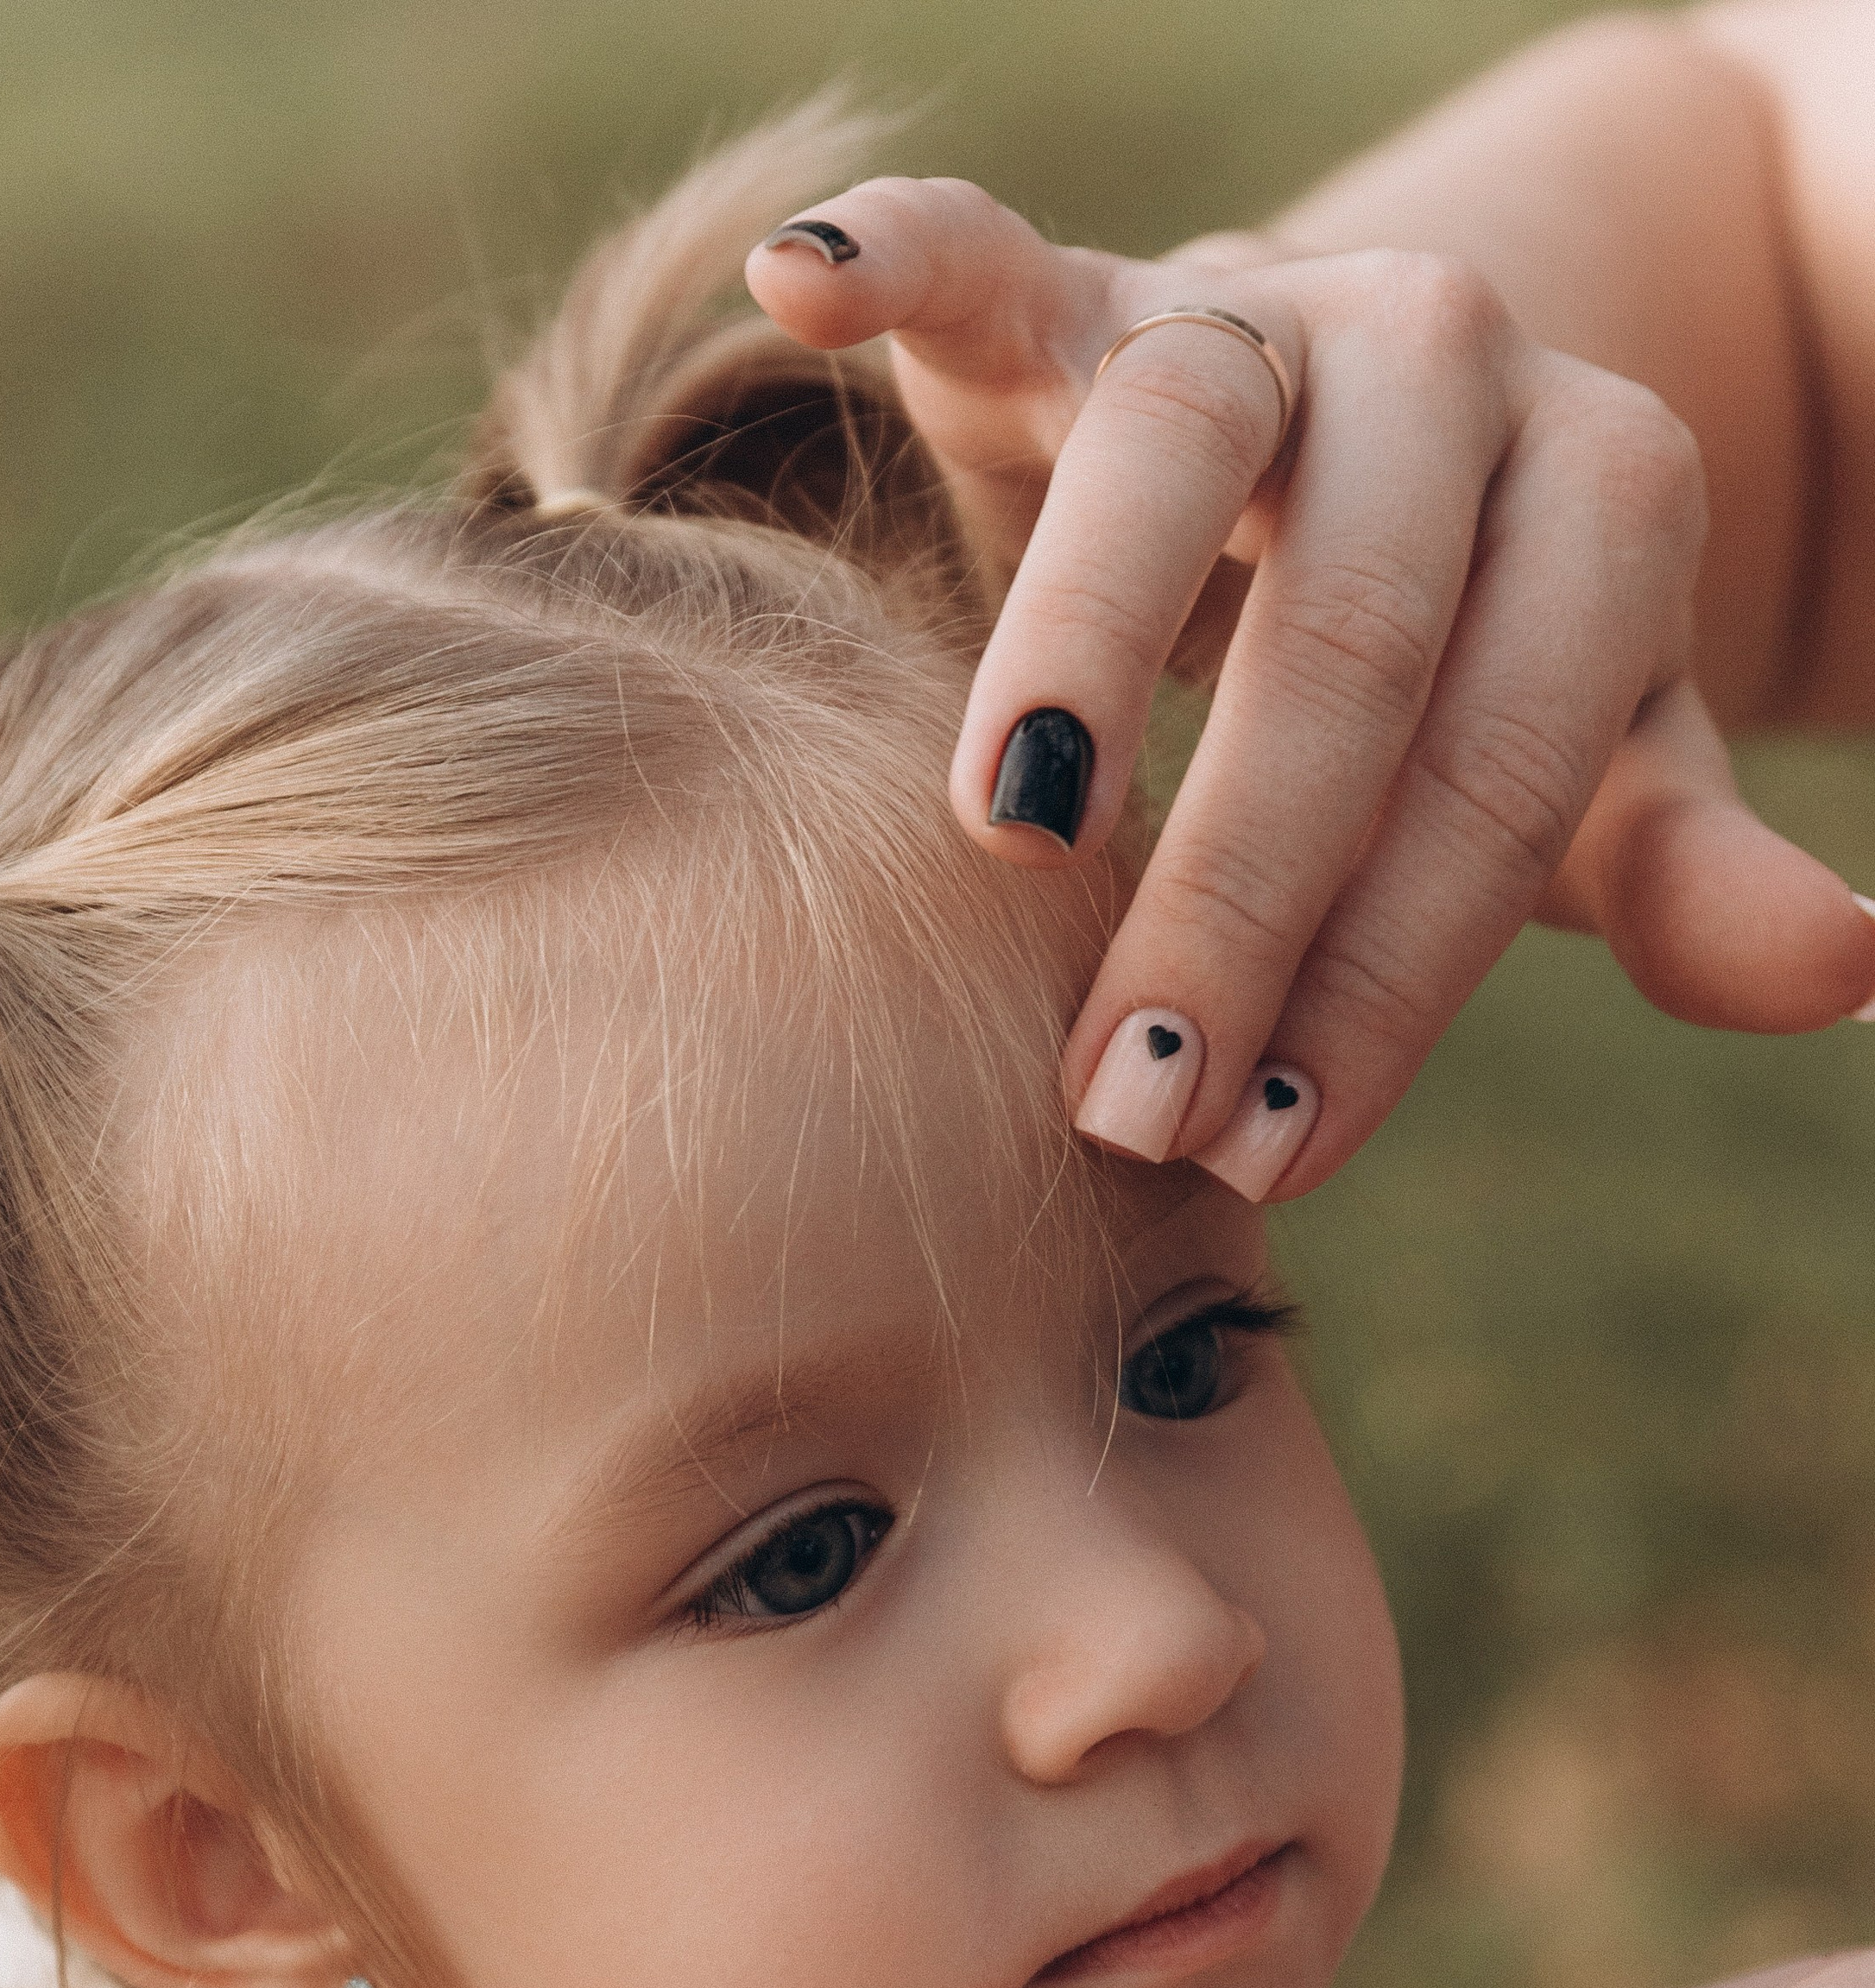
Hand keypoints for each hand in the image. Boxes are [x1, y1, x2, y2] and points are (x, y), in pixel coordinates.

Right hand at [748, 184, 1874, 1199]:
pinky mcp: (1073, 289)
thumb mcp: (1585, 769)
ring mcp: (1256, 308)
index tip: (1268, 1154)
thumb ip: (1678, 864)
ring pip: (1176, 439)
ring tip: (1014, 840)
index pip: (1504, 760)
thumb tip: (1851, 971)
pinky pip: (986, 247)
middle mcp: (1447, 362)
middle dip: (1242, 895)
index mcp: (1603, 486)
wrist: (1358, 451)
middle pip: (1353, 633)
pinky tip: (805, 283)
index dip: (1390, 975)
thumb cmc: (1462, 666)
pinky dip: (897, 246)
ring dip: (1084, 649)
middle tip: (1128, 1100)